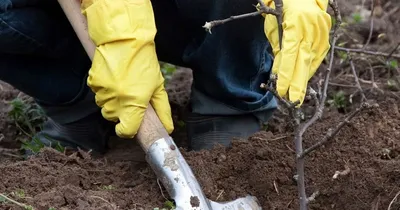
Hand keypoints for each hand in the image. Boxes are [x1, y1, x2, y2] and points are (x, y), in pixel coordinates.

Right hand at [81, 0, 173, 137]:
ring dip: (112, 101)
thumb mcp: (158, 86)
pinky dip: (104, 90)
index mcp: (134, 103)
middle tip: (130, 98)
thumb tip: (168, 128)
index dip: (128, 130)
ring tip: (122, 85)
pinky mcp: (93, 82)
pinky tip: (113, 78)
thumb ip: (163, 110)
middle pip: (113, 119)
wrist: (125, 39)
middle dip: (121, 113)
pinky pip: (98, 94)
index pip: (126, 131)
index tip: (130, 125)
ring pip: (104, 107)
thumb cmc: (144, 62)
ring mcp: (103, 91)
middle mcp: (116, 100)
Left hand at [262, 0, 331, 104]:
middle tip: (294, 101)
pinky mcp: (326, 33)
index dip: (286, 74)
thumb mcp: (274, 27)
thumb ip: (278, 50)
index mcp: (296, 24)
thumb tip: (277, 73)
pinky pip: (319, 54)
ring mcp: (321, 30)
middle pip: (304, 60)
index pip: (290, 55)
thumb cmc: (281, 8)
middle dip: (298, 83)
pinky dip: (311, 67)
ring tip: (298, 93)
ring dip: (304, 77)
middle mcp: (311, 28)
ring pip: (313, 59)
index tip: (282, 90)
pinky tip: (305, 78)